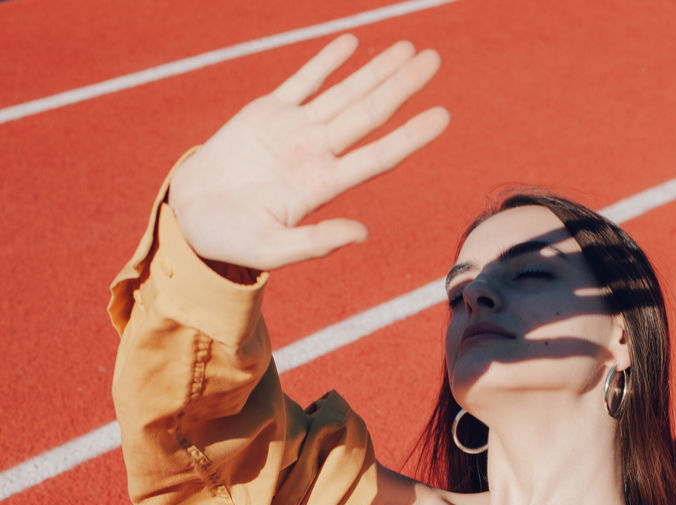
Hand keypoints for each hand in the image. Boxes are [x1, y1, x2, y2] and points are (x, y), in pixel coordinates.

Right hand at [167, 35, 448, 269]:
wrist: (191, 219)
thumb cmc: (231, 241)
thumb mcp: (271, 250)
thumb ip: (316, 243)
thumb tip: (363, 234)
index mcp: (321, 187)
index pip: (377, 157)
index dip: (410, 135)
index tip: (443, 116)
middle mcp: (315, 155)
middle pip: (368, 115)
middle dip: (401, 87)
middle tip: (434, 60)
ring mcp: (294, 131)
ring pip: (344, 92)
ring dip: (375, 70)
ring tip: (408, 48)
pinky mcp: (267, 113)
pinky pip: (302, 80)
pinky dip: (326, 61)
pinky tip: (351, 43)